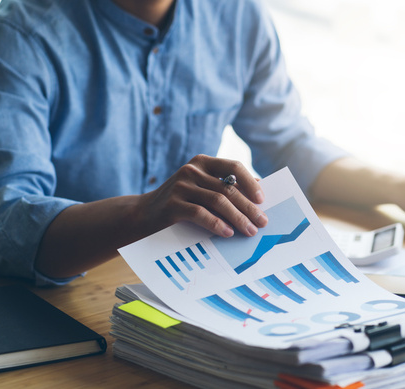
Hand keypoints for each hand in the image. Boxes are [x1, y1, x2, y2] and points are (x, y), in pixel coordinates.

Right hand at [139, 155, 267, 236]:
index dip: (250, 182)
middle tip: (262, 222)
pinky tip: (228, 233)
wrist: (142, 216)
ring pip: (218, 201)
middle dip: (248, 207)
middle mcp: (192, 170)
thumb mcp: (200, 190)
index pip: (233, 166)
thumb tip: (256, 198)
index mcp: (202, 162)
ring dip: (238, 218)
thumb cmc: (180, 204)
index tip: (262, 199)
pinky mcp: (172, 204)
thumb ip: (223, 188)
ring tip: (250, 231)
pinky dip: (217, 224)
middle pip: (228, 188)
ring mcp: (181, 185)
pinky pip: (201, 213)